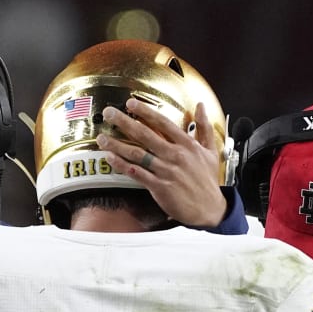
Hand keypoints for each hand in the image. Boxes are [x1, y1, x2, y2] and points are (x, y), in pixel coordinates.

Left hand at [96, 98, 226, 226]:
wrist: (209, 208)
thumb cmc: (208, 180)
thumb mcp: (211, 151)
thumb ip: (204, 127)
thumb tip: (201, 106)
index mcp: (187, 145)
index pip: (163, 123)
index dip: (145, 111)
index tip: (130, 103)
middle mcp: (175, 155)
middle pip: (145, 134)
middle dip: (124, 122)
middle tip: (109, 113)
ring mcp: (166, 171)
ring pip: (137, 153)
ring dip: (117, 144)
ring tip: (102, 138)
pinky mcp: (159, 186)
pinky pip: (137, 173)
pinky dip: (122, 165)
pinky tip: (110, 158)